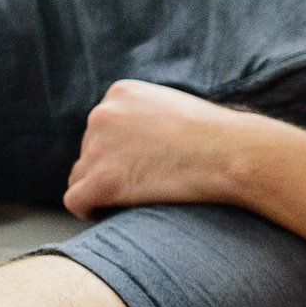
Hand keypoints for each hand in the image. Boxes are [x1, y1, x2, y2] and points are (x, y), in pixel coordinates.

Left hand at [63, 80, 265, 216]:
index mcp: (120, 93)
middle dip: (108, 167)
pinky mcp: (103, 180)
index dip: (116, 149)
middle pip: (88, 149)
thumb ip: (147, 116)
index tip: (137, 164)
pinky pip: (75, 200)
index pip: (101, 126)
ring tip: (127, 201)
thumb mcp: (174, 105)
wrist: (229, 152)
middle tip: (140, 184)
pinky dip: (87, 209)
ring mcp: (100, 147)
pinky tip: (106, 213)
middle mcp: (103, 114)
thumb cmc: (216, 134)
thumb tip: (140, 141)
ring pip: (81, 175)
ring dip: (99, 188)